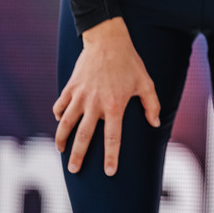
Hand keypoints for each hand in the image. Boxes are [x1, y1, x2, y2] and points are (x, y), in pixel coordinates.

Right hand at [53, 17, 159, 175]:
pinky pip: (60, 106)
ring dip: (62, 139)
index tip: (109, 172)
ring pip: (66, 124)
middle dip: (78, 156)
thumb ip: (152, 104)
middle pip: (84, 137)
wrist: (108, 40)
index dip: (111, 157)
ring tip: (61, 150)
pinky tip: (61, 122)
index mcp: (115, 106)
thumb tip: (154, 124)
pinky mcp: (70, 87)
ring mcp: (80, 96)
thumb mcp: (146, 82)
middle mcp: (95, 104)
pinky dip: (59, 115)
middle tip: (74, 170)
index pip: (113, 138)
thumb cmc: (130, 62)